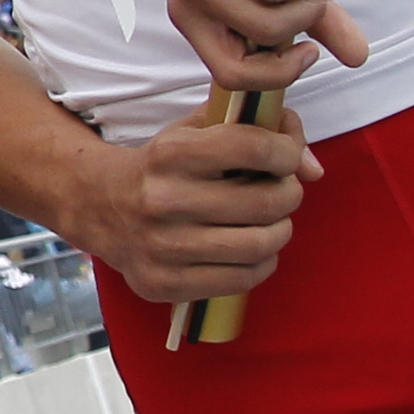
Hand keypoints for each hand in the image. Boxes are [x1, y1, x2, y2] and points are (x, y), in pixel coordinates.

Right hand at [79, 104, 322, 304]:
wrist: (100, 205)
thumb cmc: (165, 165)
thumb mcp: (200, 130)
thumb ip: (262, 130)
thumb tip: (313, 168)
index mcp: (172, 154)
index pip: (255, 148)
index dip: (286, 152)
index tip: (284, 158)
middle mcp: (163, 200)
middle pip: (267, 202)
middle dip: (288, 195)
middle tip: (279, 192)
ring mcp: (162, 247)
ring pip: (260, 245)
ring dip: (279, 231)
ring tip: (268, 222)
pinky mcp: (163, 283)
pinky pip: (242, 280)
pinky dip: (261, 264)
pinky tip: (250, 249)